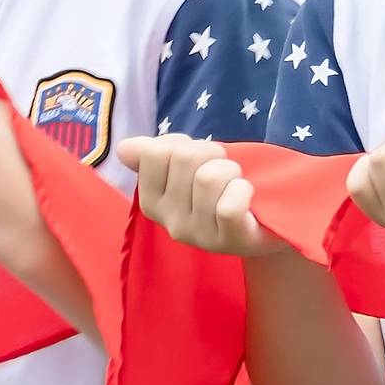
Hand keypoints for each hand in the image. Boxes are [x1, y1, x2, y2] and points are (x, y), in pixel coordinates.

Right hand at [119, 133, 279, 256]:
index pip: (154, 153)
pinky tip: (245, 197)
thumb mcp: (184, 168)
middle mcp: (170, 222)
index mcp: (152, 202)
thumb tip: (124, 148)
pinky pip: (229, 205)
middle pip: (185, 158)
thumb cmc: (218, 190)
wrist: (260, 224)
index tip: (197, 159)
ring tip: (234, 183)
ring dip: (230, 170)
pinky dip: (242, 190)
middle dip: (211, 153)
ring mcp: (199, 235)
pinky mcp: (231, 241)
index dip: (182, 144)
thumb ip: (153, 155)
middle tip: (222, 171)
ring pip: (208, 178)